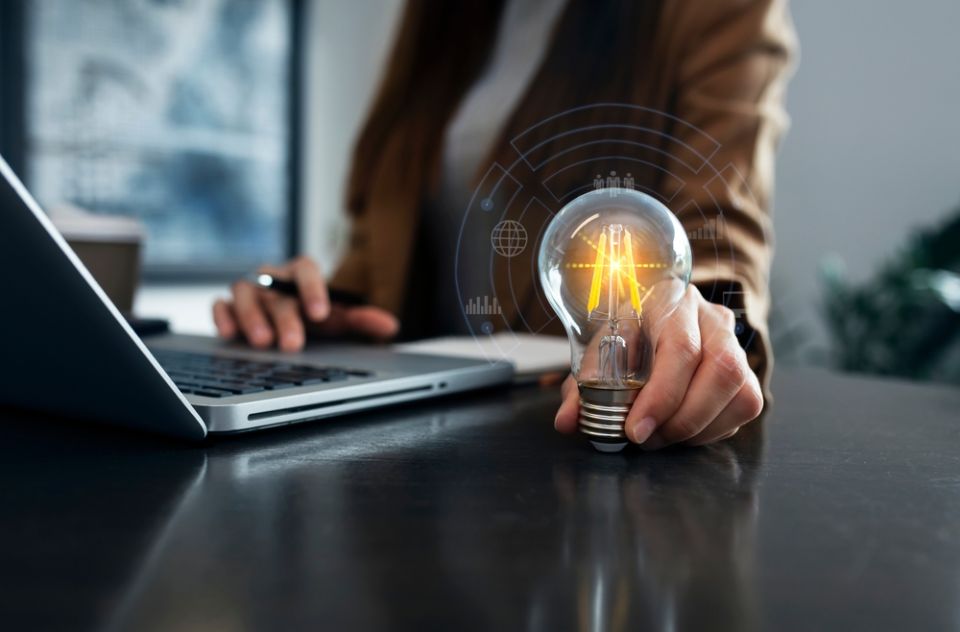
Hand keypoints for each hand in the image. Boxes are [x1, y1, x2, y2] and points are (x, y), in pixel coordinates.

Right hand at [213, 256, 398, 350]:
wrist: (287, 319)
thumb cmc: (312, 316)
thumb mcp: (338, 318)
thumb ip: (362, 320)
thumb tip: (390, 326)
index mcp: (300, 274)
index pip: (306, 269)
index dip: (313, 289)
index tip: (320, 313)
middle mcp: (273, 279)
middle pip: (277, 291)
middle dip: (285, 318)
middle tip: (293, 344)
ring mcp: (248, 290)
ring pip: (244, 293)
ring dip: (252, 317)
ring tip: (262, 342)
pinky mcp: (228, 306)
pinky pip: (220, 305)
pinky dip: (222, 316)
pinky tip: (229, 333)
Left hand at [554, 285, 762, 448]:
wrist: (659, 319)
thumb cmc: (628, 334)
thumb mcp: (599, 351)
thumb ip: (584, 385)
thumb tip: (567, 422)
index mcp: (669, 301)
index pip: (680, 348)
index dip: (661, 397)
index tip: (635, 430)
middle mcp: (709, 317)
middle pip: (721, 371)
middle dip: (681, 419)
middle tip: (647, 439)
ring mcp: (735, 342)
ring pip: (740, 392)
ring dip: (698, 428)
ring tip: (661, 437)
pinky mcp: (747, 370)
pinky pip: (746, 406)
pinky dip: (713, 429)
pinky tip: (684, 431)